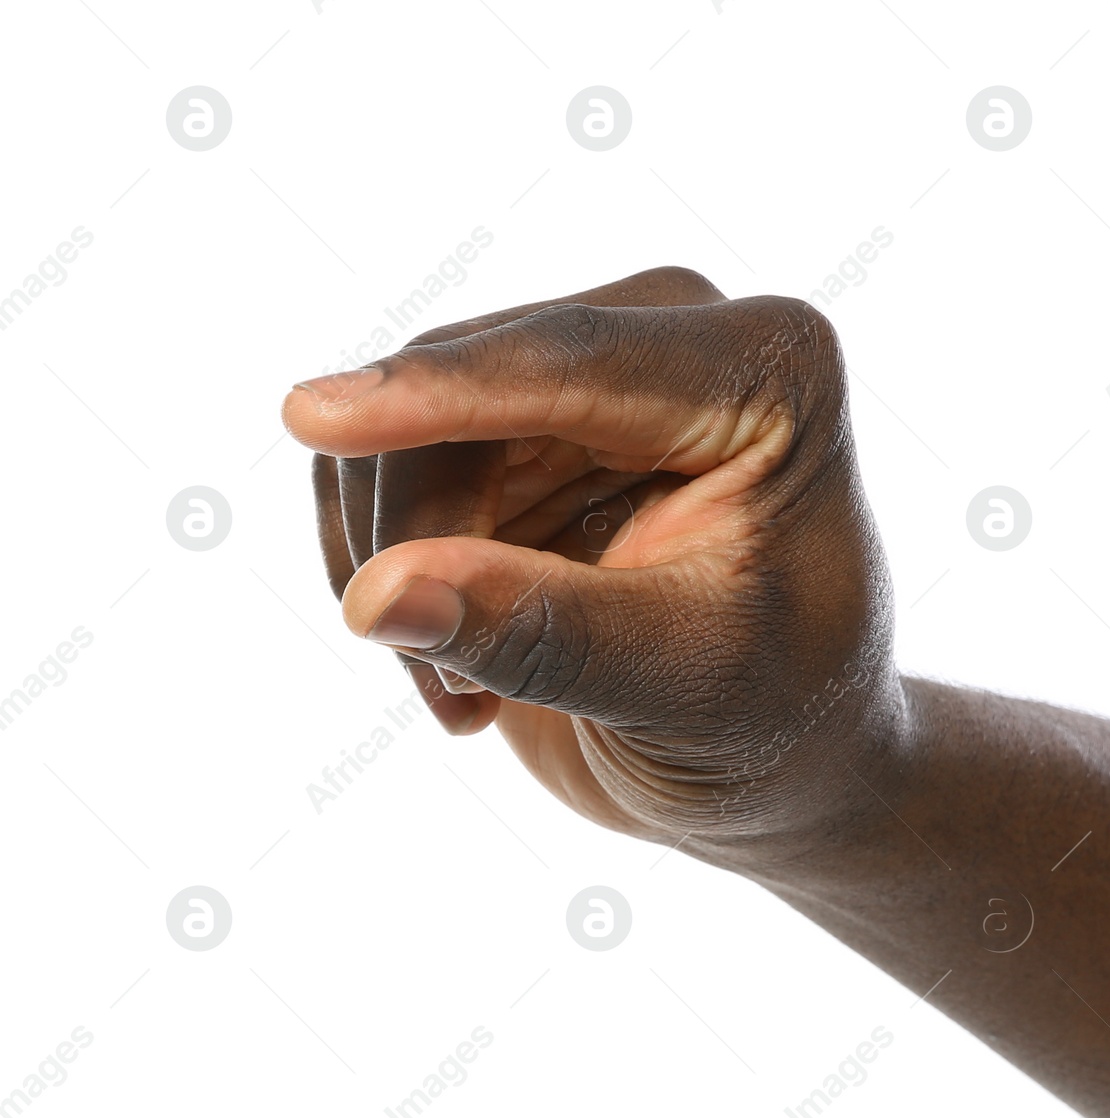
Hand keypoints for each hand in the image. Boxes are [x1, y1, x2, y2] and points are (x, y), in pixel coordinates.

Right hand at [281, 267, 904, 857]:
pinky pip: (381, 470)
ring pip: (402, 431)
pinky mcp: (511, 434)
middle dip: (431, 544)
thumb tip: (374, 595)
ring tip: (475, 695)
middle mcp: (671, 341)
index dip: (439, 398)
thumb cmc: (777, 723)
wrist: (780, 767)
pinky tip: (460, 670)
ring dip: (402, 574)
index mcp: (766, 369)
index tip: (311, 419)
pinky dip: (390, 574)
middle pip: (467, 391)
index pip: (575, 360)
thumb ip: (543, 633)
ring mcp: (582, 380)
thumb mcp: (684, 685)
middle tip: (459, 689)